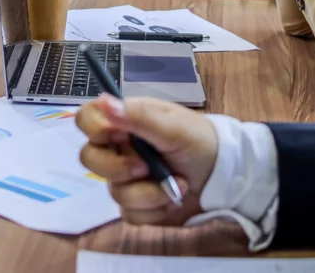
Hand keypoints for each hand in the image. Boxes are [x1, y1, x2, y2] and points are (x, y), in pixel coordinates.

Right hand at [76, 94, 217, 225]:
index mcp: (126, 122)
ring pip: (113, 192)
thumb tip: (103, 100)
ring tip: (178, 183)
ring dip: (148, 192)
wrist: (226, 177)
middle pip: (90, 159)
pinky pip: (129, 214)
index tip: (117, 136)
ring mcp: (126, 179)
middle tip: (145, 167)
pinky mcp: (137, 206)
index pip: (88, 119)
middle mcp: (121, 148)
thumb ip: (138, 116)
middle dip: (119, 168)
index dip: (94, 128)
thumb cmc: (200, 141)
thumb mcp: (173, 126)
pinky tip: (172, 199)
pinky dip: (154, 210)